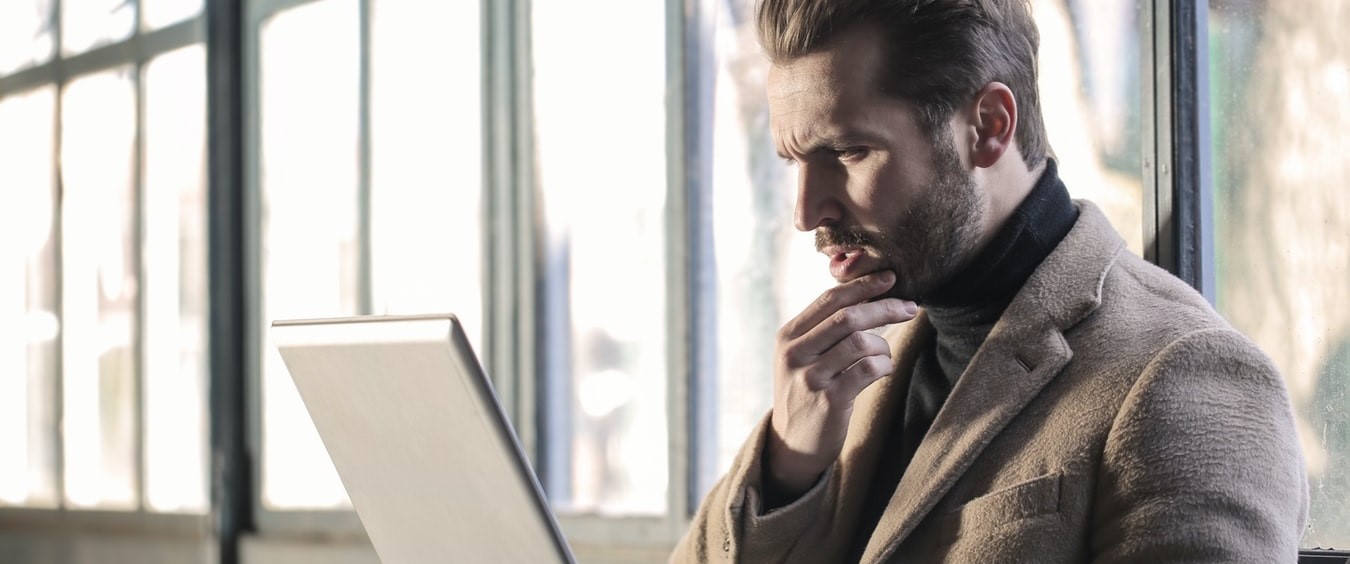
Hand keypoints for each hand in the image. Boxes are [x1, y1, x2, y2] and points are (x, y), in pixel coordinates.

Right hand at [765, 270, 917, 496]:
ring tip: (885, 355)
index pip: (829, 299)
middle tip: (911, 307)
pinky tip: (882, 371)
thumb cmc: (807, 392)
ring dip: (884, 345)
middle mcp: (795, 353)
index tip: (890, 278)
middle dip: (885, 307)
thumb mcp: (802, 357)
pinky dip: (884, 366)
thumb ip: (824, 329)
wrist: (792, 443)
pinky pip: (868, 370)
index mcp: (788, 336)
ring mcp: (810, 377)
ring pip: (861, 342)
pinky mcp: (829, 400)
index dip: (863, 285)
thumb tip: (867, 296)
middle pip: (848, 317)